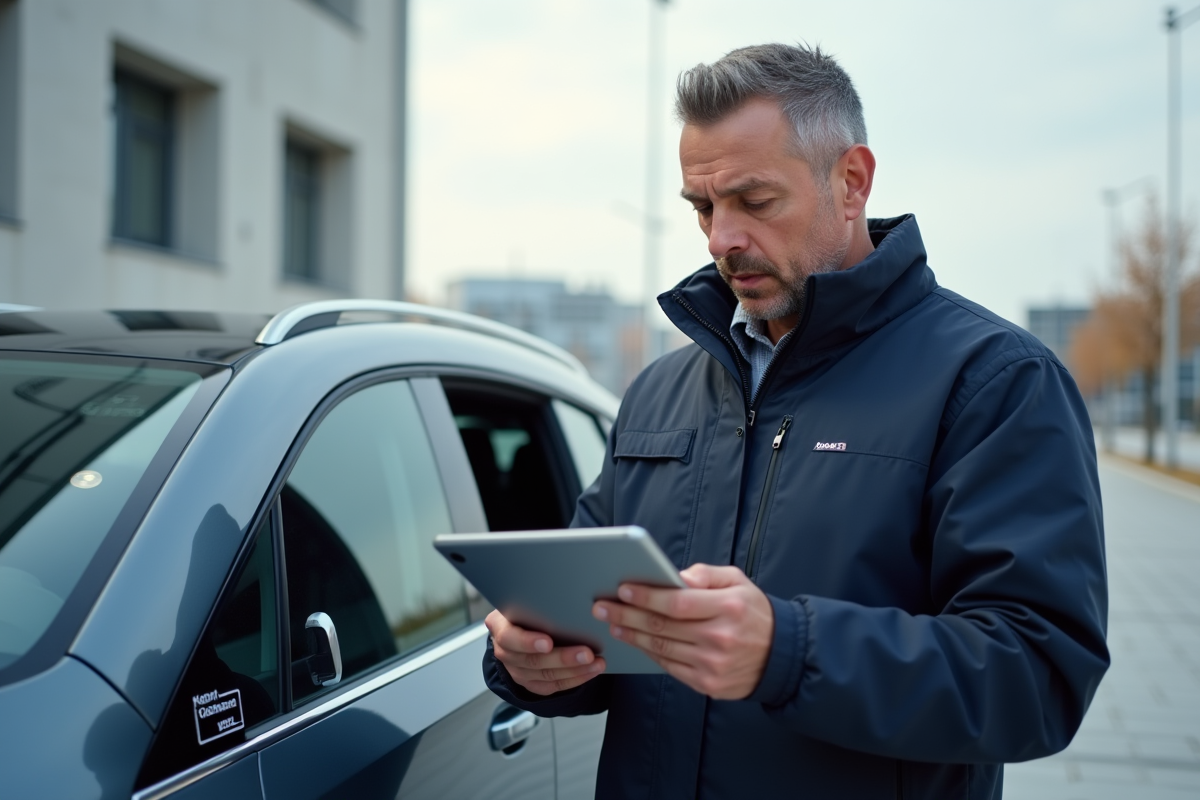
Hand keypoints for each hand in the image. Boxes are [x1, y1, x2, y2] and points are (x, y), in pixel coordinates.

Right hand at [485, 609, 606, 695]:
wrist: (516, 626)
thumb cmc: (525, 608)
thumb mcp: (523, 599)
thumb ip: (536, 601)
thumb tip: (565, 594)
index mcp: (499, 627)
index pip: (509, 638)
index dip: (528, 642)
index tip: (548, 642)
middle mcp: (505, 652)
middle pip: (532, 661)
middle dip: (562, 658)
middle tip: (586, 653)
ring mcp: (517, 670)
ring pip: (546, 675)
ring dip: (575, 670)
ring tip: (596, 663)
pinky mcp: (531, 683)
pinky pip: (553, 686)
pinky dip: (574, 679)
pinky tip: (590, 671)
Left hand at [592, 563, 773, 699]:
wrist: (781, 656)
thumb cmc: (753, 612)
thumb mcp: (738, 581)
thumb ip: (706, 574)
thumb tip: (675, 577)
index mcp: (728, 608)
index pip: (677, 603)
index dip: (647, 597)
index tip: (623, 590)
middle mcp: (720, 638)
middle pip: (663, 626)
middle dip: (627, 615)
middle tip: (602, 607)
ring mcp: (713, 665)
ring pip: (662, 649)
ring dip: (632, 635)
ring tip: (613, 623)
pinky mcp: (708, 684)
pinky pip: (670, 667)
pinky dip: (649, 653)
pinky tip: (635, 641)